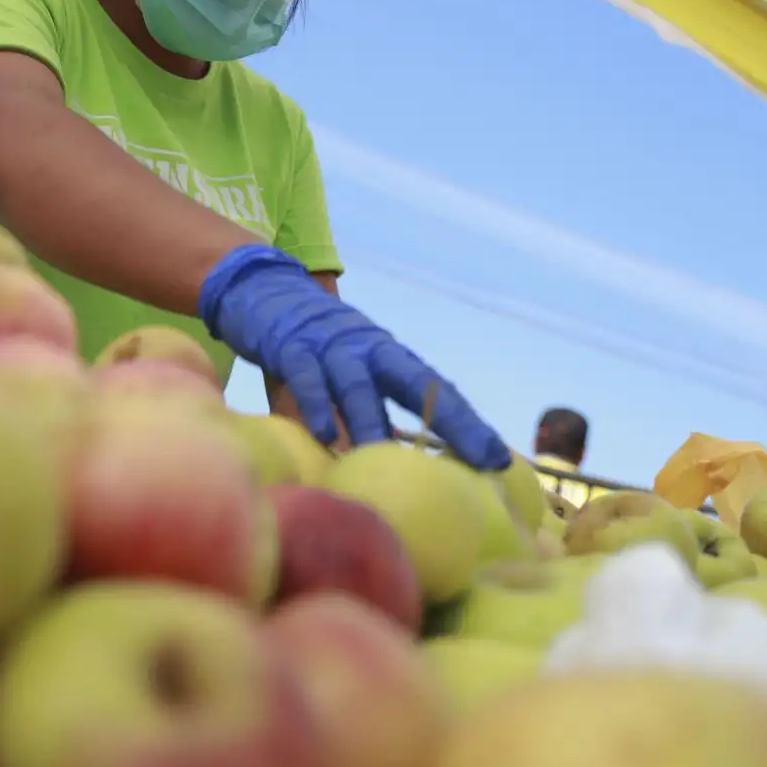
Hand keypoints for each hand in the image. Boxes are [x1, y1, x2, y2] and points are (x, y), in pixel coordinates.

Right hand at [199, 245, 510, 467]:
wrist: (267, 293)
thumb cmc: (317, 350)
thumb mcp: (352, 372)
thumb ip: (371, 411)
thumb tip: (394, 473)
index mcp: (390, 358)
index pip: (438, 391)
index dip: (469, 424)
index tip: (499, 460)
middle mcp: (369, 350)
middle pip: (418, 384)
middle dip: (453, 420)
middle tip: (477, 459)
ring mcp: (331, 346)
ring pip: (358, 385)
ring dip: (374, 422)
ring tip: (388, 459)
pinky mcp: (291, 347)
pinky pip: (306, 378)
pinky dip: (316, 404)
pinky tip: (326, 435)